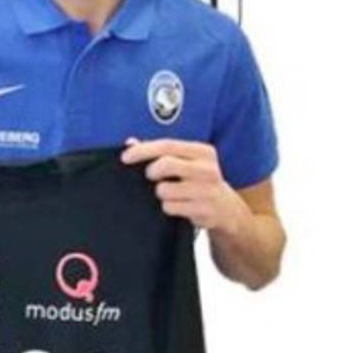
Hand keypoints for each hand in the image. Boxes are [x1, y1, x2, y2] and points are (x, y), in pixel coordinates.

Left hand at [120, 137, 251, 235]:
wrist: (227, 210)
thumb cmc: (200, 182)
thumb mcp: (186, 163)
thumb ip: (159, 152)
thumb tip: (131, 142)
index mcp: (203, 152)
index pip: (168, 145)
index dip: (143, 150)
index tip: (125, 157)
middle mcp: (208, 169)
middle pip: (166, 164)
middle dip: (151, 171)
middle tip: (150, 176)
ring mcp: (208, 191)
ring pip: (164, 189)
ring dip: (160, 193)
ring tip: (169, 194)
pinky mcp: (205, 211)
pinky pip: (171, 207)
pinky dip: (168, 207)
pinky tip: (178, 206)